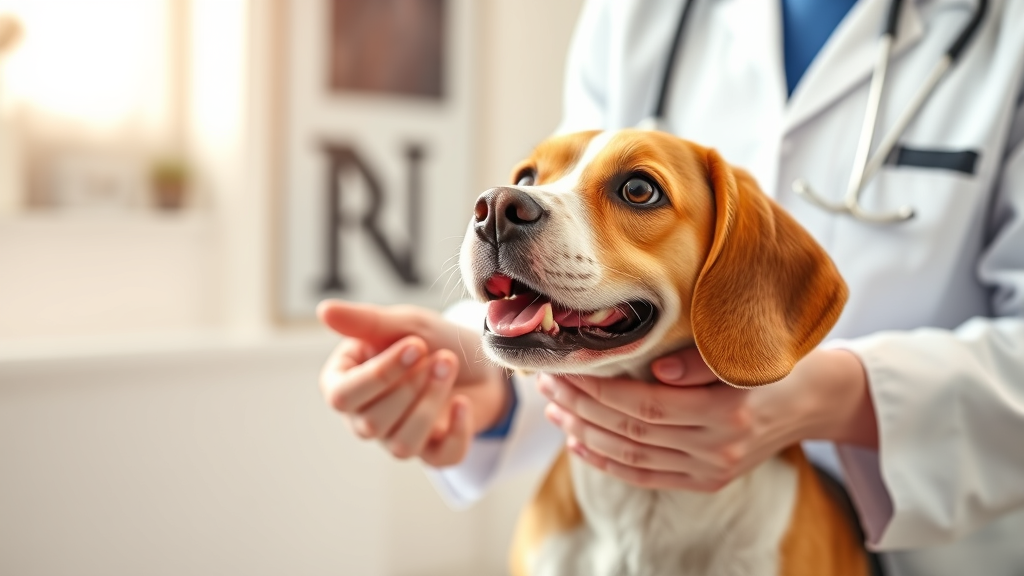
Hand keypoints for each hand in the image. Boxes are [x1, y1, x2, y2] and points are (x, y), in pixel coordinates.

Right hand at [318, 300, 509, 466]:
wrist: (477, 359)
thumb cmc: (431, 339)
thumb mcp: (402, 323)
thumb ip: (364, 321)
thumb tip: (324, 310)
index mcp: (346, 382)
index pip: (342, 396)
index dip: (379, 375)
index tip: (416, 344)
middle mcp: (364, 416)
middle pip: (370, 424)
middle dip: (411, 387)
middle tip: (442, 356)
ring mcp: (397, 437)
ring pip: (402, 445)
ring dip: (431, 404)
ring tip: (450, 366)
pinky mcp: (433, 451)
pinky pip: (439, 458)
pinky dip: (456, 432)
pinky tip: (464, 403)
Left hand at [538, 347, 875, 490]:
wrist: (812, 400)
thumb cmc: (772, 363)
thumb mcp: (743, 351)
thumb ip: (699, 362)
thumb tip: (653, 369)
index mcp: (727, 411)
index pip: (644, 405)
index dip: (598, 390)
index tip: (564, 368)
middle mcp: (718, 448)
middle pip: (632, 431)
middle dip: (581, 407)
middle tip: (547, 383)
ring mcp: (712, 469)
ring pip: (634, 455)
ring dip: (586, 433)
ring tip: (555, 409)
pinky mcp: (707, 480)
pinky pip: (648, 475)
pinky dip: (609, 461)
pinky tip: (579, 442)